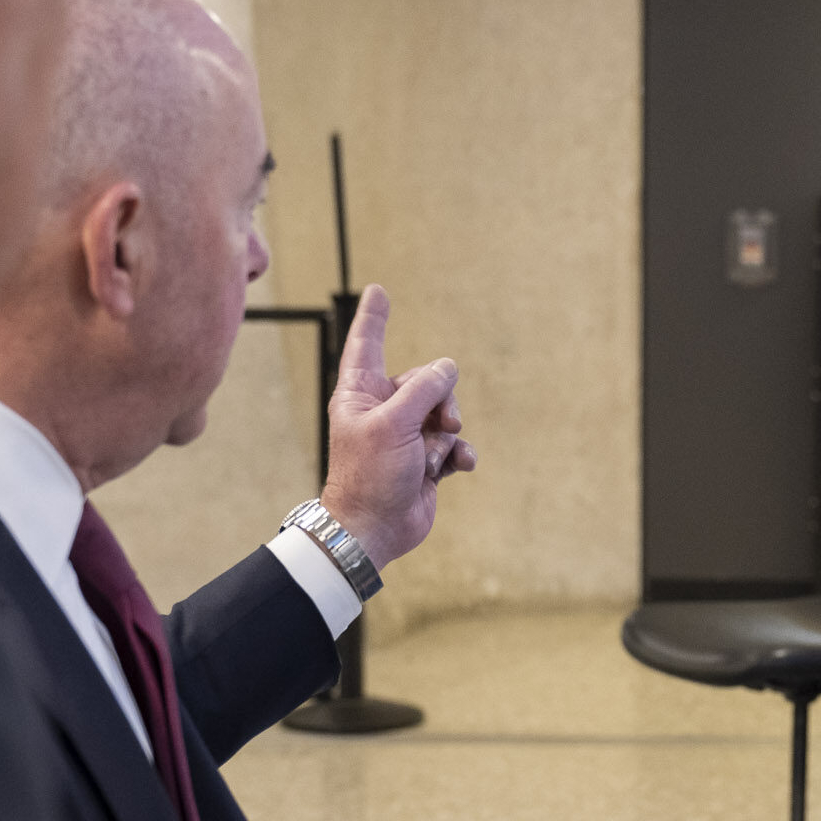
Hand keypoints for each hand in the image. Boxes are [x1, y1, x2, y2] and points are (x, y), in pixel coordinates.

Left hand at [316, 284, 477, 569]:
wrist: (375, 530)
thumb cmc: (371, 476)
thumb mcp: (394, 423)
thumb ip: (423, 388)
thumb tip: (447, 369)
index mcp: (361, 394)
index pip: (366, 345)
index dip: (374, 317)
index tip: (378, 290)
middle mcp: (383, 409)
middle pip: (427, 379)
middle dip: (440, 402)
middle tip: (434, 429)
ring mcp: (407, 434)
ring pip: (446, 411)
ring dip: (446, 435)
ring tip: (431, 458)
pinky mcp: (426, 458)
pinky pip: (455, 442)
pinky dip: (459, 453)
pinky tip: (457, 466)